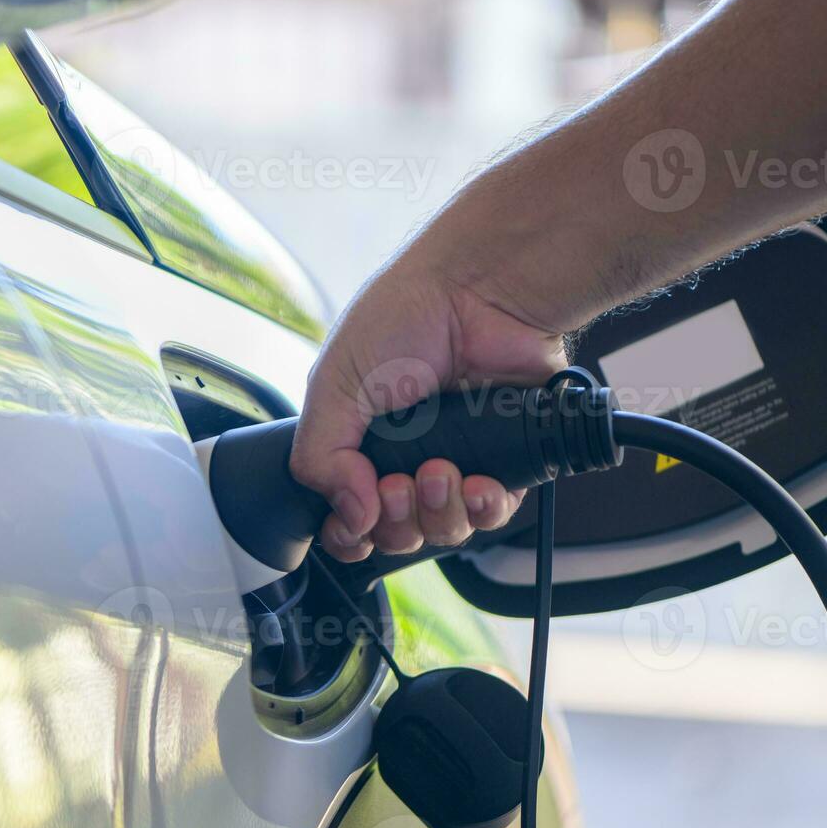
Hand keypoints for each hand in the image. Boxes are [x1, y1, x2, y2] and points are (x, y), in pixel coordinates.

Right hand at [290, 226, 566, 562]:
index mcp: (359, 444)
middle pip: (396, 535)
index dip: (349, 536)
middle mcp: (406, 458)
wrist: (478, 292)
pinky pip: (495, 513)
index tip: (355, 527)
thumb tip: (352, 519)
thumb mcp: (334, 385)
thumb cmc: (405, 317)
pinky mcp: (506, 459)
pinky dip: (483, 507)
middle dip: (395, 522)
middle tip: (396, 484)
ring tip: (438, 472)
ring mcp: (458, 460)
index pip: (347, 519)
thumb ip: (320, 457)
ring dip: (437, 513)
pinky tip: (476, 482)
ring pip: (445, 531)